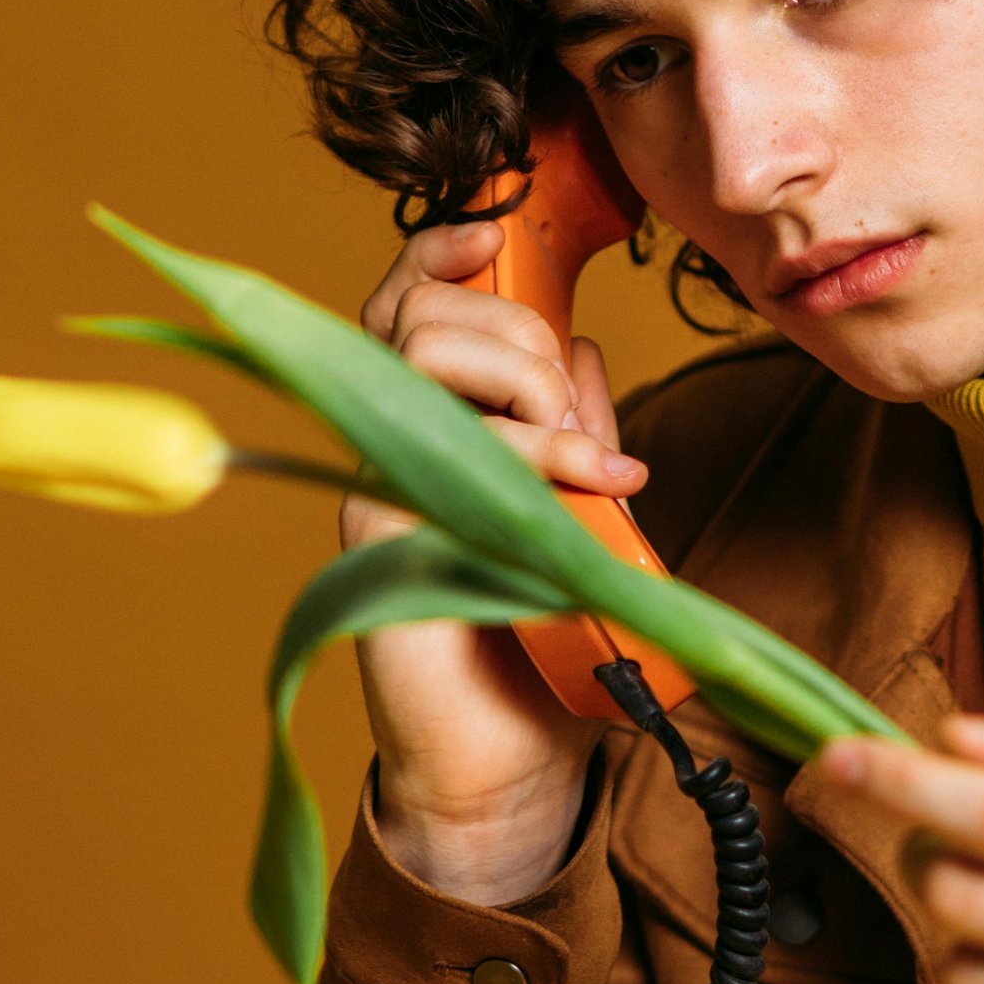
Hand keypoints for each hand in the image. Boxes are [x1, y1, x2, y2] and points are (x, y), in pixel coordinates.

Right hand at [348, 216, 649, 906]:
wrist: (510, 760)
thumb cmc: (539, 633)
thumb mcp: (575, 503)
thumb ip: (571, 424)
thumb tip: (581, 343)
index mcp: (428, 422)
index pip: (412, 302)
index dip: (443, 249)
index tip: (493, 224)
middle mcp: (389, 443)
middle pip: (418, 310)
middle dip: (515, 326)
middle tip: (571, 402)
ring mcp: (382, 483)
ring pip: (420, 354)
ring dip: (523, 374)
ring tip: (583, 448)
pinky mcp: (390, 532)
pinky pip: (449, 448)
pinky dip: (538, 450)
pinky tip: (600, 483)